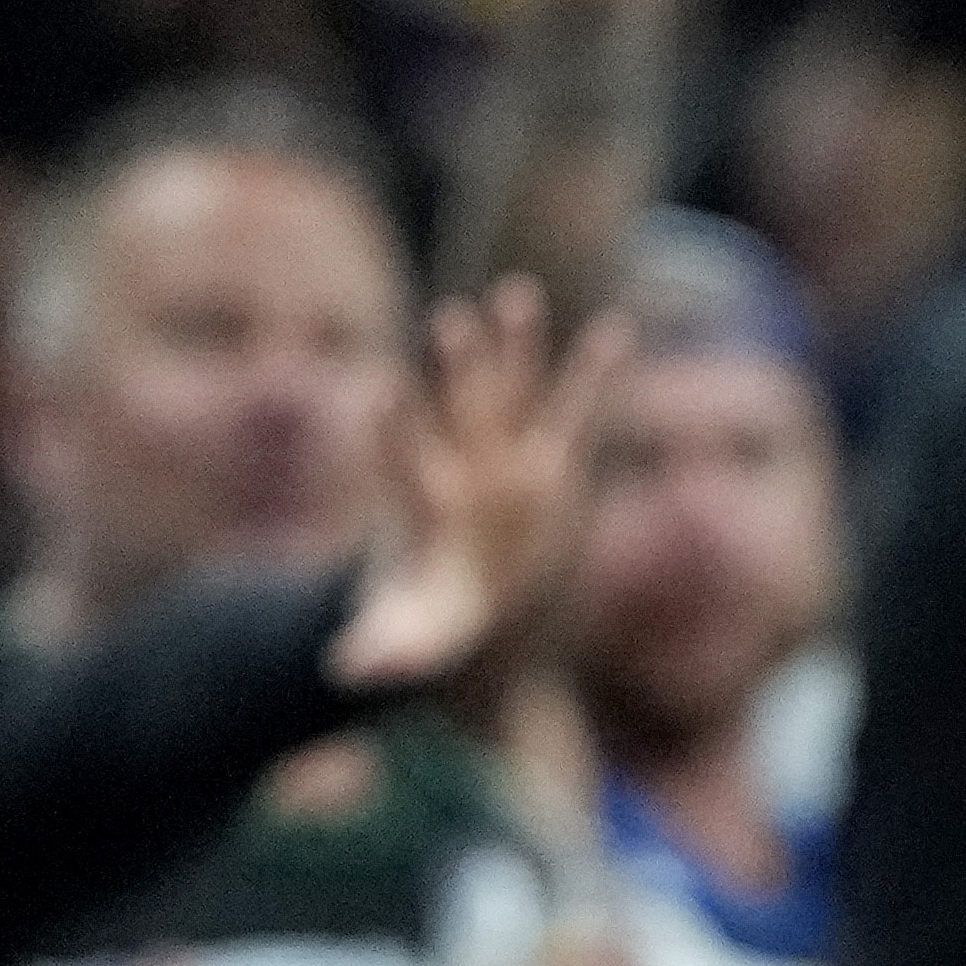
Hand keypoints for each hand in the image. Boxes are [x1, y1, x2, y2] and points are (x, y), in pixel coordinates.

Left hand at [335, 279, 621, 694]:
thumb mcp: (406, 639)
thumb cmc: (424, 619)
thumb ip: (383, 651)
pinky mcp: (545, 465)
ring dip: (515, 349)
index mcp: (426, 513)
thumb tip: (347, 671)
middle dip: (459, 372)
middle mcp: (464, 473)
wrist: (456, 593)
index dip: (394, 431)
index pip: (405, 465)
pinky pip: (575, 416)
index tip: (381, 388)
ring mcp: (503, 463)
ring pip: (510, 398)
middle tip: (451, 321)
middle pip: (460, 416)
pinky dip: (594, 377)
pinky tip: (618, 331)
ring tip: (519, 295)